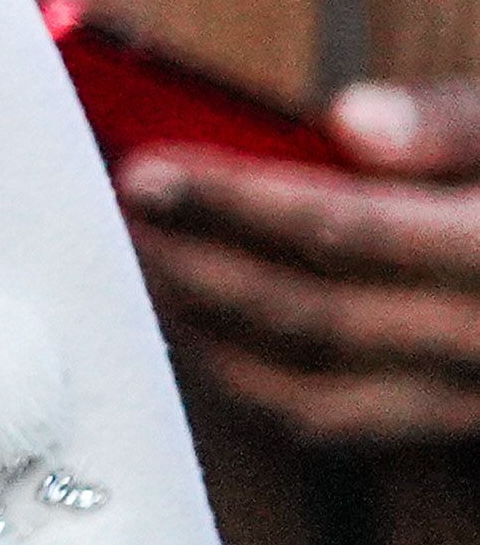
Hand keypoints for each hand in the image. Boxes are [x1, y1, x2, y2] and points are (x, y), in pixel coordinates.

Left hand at [126, 80, 479, 448]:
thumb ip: (452, 123)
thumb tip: (350, 119)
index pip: (344, 228)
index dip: (234, 201)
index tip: (141, 168)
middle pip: (313, 314)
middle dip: (193, 266)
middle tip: (102, 217)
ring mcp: (472, 396)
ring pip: (316, 389)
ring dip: (207, 334)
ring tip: (129, 271)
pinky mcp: (456, 423)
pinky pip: (341, 426)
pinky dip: (255, 387)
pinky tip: (193, 333)